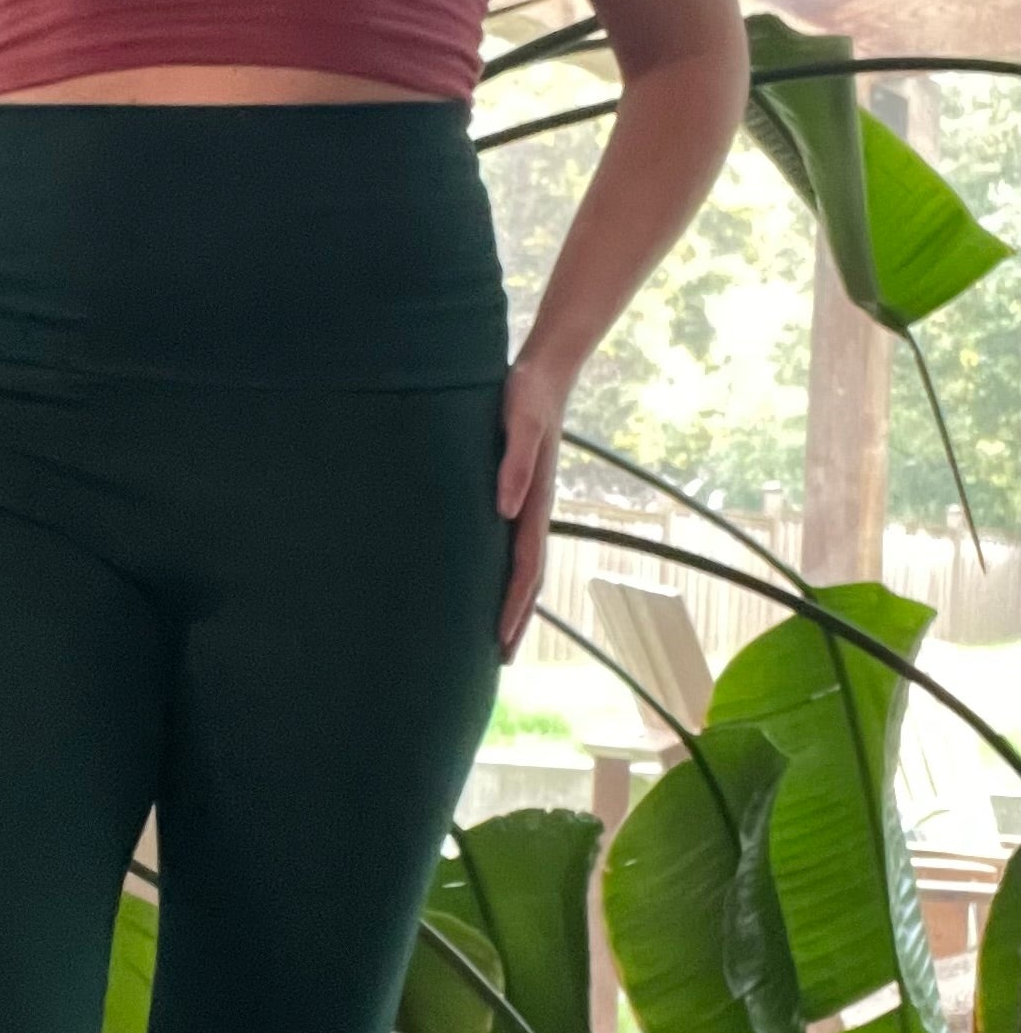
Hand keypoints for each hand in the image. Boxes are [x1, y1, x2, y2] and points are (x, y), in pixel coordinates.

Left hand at [495, 354, 568, 664]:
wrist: (543, 372)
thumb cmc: (527, 394)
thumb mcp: (520, 422)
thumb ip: (517, 463)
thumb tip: (505, 508)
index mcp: (535, 503)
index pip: (525, 568)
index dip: (513, 606)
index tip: (500, 640)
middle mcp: (533, 512)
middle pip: (528, 580)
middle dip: (516, 620)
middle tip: (500, 659)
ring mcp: (527, 507)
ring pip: (523, 568)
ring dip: (514, 605)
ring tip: (499, 638)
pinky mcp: (517, 497)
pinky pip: (512, 547)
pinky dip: (506, 576)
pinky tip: (489, 585)